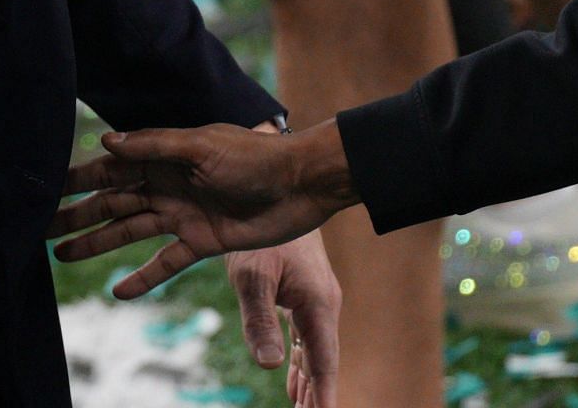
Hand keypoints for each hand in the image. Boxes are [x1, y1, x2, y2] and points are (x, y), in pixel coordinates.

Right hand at [48, 120, 357, 295]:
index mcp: (161, 158)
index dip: (77, 178)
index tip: (44, 188)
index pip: (109, 168)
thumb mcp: (201, 146)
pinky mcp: (201, 241)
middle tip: (39, 228)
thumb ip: (154, 146)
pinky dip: (142, 277)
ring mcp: (181, 214)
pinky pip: (165, 262)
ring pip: (127, 230)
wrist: (301, 184)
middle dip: (76, 214)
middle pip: (110, 202)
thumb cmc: (254, 157)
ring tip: (61, 254)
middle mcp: (164, 186)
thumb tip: (104, 142)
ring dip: (95, 242)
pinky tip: (118, 291)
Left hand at [224, 234, 340, 407]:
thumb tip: (268, 365)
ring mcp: (313, 299)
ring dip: (309, 382)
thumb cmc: (261, 233)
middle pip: (322, 363)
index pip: (324, 363)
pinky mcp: (300, 292)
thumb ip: (260, 319)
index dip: (323, 396)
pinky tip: (293, 377)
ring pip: (313, 350)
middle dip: (316, 396)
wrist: (277, 190)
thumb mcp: (253, 276)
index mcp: (318, 306)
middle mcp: (322, 306)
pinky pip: (304, 336)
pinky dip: (301, 361)